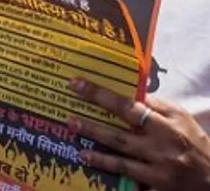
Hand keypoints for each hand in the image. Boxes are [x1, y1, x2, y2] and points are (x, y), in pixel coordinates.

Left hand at [69, 79, 209, 190]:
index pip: (129, 107)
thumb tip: (128, 91)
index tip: (76, 84)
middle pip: (120, 137)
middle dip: (92, 127)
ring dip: (98, 156)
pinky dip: (114, 176)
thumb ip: (156, 105)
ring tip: (80, 150)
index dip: (101, 95)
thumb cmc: (195, 142)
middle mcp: (162, 148)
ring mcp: (160, 171)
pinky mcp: (159, 188)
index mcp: (167, 126)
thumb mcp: (181, 118)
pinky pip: (132, 182)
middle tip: (69, 118)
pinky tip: (97, 171)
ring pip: (122, 162)